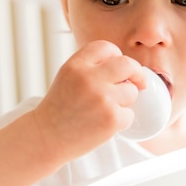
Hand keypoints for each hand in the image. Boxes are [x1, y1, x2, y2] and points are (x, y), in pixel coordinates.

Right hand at [32, 40, 145, 159]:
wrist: (46, 137)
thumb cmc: (59, 109)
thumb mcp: (68, 77)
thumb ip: (91, 67)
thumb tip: (127, 66)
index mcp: (76, 65)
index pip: (106, 47)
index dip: (116, 55)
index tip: (118, 66)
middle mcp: (88, 78)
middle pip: (127, 64)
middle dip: (137, 72)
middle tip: (139, 82)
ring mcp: (101, 98)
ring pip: (131, 91)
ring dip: (125, 101)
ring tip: (106, 110)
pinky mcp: (111, 118)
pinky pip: (129, 114)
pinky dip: (121, 120)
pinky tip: (103, 124)